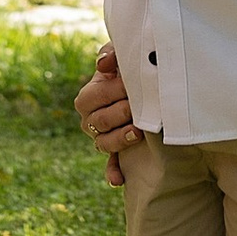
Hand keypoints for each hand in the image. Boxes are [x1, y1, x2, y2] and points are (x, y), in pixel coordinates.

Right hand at [74, 42, 137, 164]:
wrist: (148, 84)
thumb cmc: (129, 67)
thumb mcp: (121, 55)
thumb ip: (111, 55)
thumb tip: (103, 65)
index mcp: (88, 97)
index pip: (95, 96)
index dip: (113, 91)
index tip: (132, 86)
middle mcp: (91, 120)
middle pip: (99, 121)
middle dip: (120, 113)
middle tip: (139, 107)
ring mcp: (103, 137)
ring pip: (104, 143)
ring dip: (120, 139)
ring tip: (138, 132)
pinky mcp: (117, 152)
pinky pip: (111, 165)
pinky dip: (113, 173)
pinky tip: (119, 180)